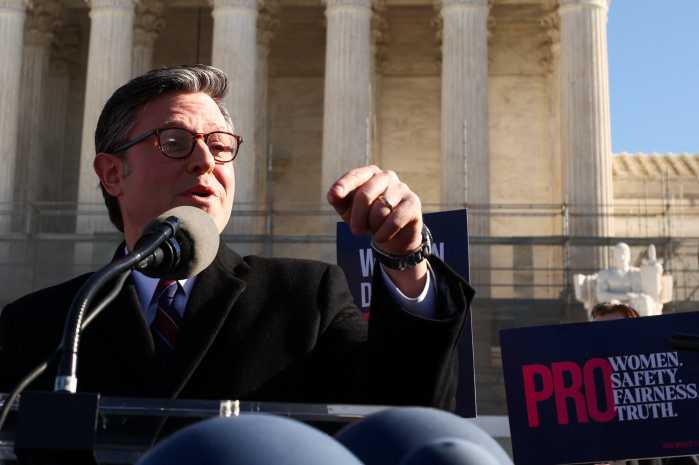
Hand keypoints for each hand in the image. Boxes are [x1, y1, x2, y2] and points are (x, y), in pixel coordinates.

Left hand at [327, 165, 427, 296]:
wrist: (394, 235)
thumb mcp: (349, 210)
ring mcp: (402, 188)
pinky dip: (384, 233)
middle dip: (357, 217)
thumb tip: (333, 195)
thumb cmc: (367, 218)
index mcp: (369, 173)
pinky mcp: (413, 202)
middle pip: (365, 195)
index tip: (334, 195)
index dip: (344, 186)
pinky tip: (382, 237)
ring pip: (380, 209)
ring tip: (375, 229)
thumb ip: (339, 200)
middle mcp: (386, 176)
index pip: (355, 176)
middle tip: (356, 231)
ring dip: (373, 226)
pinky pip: (394, 220)